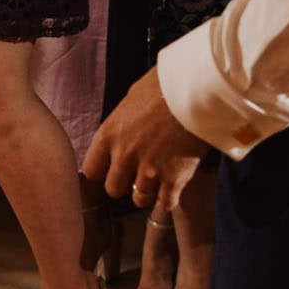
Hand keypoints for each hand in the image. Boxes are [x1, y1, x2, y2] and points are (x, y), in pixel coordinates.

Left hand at [84, 66, 208, 211]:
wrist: (196, 89)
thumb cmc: (164, 85)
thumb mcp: (132, 98)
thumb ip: (122, 123)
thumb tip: (122, 132)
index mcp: (109, 134)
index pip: (91, 170)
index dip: (103, 170)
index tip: (112, 167)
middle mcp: (125, 156)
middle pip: (113, 189)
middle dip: (125, 183)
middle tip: (138, 172)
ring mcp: (149, 170)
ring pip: (140, 199)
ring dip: (148, 191)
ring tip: (158, 178)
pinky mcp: (174, 179)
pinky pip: (166, 203)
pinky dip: (169, 198)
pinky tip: (174, 186)